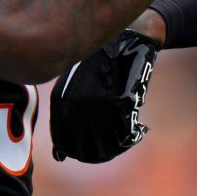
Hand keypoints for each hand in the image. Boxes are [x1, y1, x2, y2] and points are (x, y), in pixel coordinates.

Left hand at [51, 29, 158, 162]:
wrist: (126, 37)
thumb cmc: (97, 61)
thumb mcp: (72, 84)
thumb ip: (65, 116)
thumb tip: (57, 158)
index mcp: (60, 103)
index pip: (64, 145)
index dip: (78, 152)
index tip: (90, 151)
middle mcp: (76, 108)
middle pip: (85, 152)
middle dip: (98, 154)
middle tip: (111, 147)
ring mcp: (98, 107)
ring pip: (105, 150)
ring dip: (116, 150)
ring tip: (125, 139)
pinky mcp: (121, 105)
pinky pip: (124, 139)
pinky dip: (132, 139)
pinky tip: (139, 129)